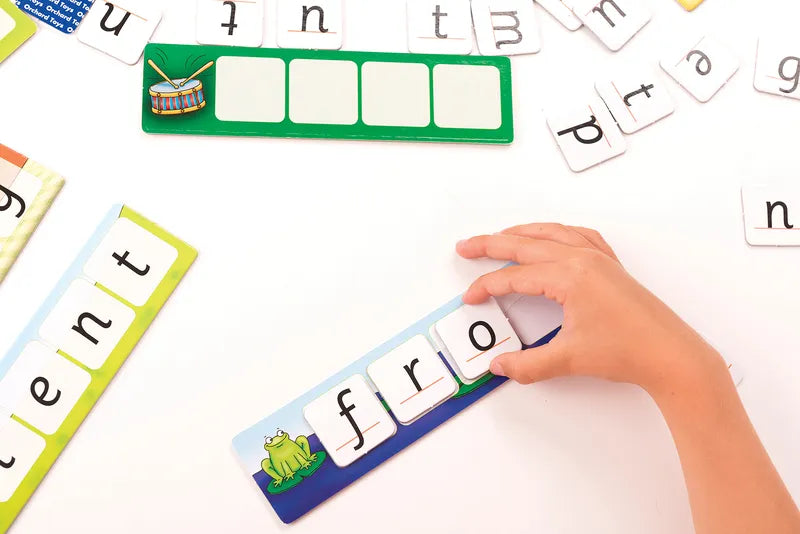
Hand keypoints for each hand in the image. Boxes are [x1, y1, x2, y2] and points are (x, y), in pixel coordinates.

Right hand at [457, 223, 729, 398]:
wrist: (672, 356)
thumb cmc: (630, 351)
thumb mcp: (568, 359)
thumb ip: (527, 364)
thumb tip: (501, 365)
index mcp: (570, 276)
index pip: (516, 277)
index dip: (488, 287)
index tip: (472, 297)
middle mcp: (584, 259)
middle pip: (527, 243)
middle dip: (492, 244)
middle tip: (467, 246)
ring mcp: (600, 260)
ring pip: (552, 233)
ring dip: (522, 232)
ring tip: (501, 235)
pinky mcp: (611, 267)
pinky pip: (579, 236)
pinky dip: (557, 233)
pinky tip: (551, 236)